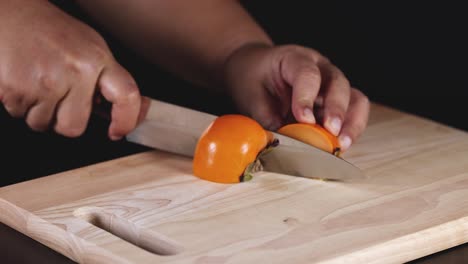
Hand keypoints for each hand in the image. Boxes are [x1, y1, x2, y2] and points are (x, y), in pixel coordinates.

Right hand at [0, 0, 139, 139]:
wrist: (10, 14)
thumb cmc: (51, 32)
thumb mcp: (89, 48)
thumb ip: (107, 80)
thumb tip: (131, 111)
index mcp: (97, 59)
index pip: (126, 96)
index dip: (127, 120)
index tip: (119, 131)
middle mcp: (75, 70)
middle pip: (74, 127)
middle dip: (65, 120)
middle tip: (60, 100)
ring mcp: (45, 81)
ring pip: (45, 125)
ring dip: (40, 113)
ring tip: (39, 84)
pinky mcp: (15, 89)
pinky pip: (21, 116)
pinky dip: (21, 105)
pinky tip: (24, 82)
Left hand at [224, 44, 369, 151]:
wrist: (256, 68)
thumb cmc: (252, 78)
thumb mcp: (250, 95)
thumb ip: (266, 118)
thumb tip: (281, 144)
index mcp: (295, 58)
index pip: (307, 74)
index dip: (307, 98)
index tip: (304, 119)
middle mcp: (320, 67)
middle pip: (338, 84)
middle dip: (337, 110)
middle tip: (331, 133)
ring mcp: (331, 83)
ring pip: (354, 98)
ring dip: (351, 123)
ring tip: (342, 145)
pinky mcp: (335, 101)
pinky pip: (352, 113)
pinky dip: (349, 130)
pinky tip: (339, 146)